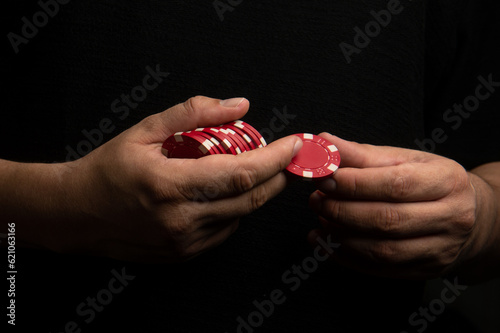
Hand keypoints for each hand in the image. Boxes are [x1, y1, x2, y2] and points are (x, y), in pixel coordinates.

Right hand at [40, 96, 301, 261]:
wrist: (77, 214)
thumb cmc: (109, 169)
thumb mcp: (145, 130)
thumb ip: (194, 113)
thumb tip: (240, 105)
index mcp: (170, 185)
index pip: (241, 174)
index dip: (274, 159)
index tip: (294, 145)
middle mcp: (181, 219)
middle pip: (250, 199)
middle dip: (275, 176)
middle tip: (282, 157)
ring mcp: (184, 242)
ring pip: (241, 215)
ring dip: (255, 191)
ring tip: (247, 169)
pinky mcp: (184, 254)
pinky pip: (226, 229)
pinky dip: (235, 208)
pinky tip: (222, 193)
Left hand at [308, 133, 498, 279]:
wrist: (468, 216)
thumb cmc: (430, 182)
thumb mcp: (405, 159)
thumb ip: (363, 154)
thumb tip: (326, 142)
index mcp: (447, 181)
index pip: (397, 184)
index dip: (355, 183)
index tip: (324, 178)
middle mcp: (451, 217)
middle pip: (388, 220)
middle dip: (343, 210)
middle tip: (316, 200)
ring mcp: (440, 249)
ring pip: (383, 250)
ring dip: (342, 236)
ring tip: (321, 219)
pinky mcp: (425, 271)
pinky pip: (380, 269)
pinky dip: (346, 257)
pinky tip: (327, 242)